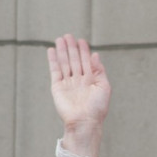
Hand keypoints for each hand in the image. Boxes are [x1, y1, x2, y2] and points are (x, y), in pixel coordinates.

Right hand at [47, 34, 110, 156]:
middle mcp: (79, 80)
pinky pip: (55, 71)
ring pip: (65, 63)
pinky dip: (53, 61)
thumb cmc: (97, 107)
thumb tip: (96, 55)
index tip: (81, 40)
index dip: (84, 51)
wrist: (85, 121)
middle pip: (74, 60)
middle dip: (72, 48)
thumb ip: (99, 71)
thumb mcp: (104, 87)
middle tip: (69, 35)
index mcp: (91, 80)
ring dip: (62, 51)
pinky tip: (52, 51)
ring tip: (60, 39)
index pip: (86, 62)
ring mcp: (68, 83)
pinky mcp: (57, 87)